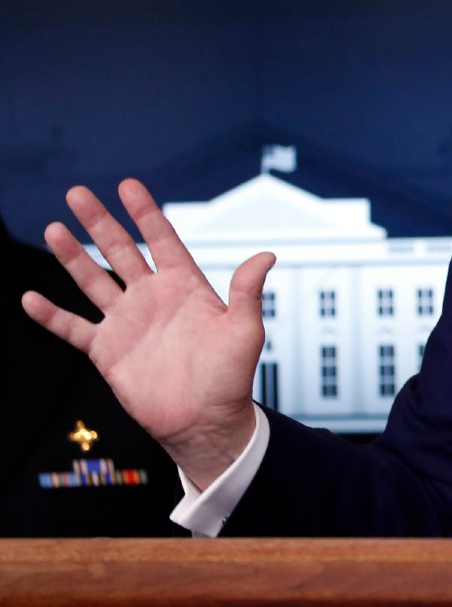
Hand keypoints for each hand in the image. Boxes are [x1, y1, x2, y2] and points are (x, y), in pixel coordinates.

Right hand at [21, 179, 274, 488]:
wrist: (205, 421)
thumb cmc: (231, 377)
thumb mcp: (244, 330)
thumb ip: (248, 292)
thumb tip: (267, 255)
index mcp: (185, 287)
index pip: (161, 240)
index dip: (145, 213)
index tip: (128, 185)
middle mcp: (153, 298)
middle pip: (120, 251)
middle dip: (99, 222)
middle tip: (77, 194)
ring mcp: (127, 322)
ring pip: (93, 280)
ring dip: (72, 257)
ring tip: (53, 229)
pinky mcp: (107, 351)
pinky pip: (73, 328)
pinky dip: (51, 315)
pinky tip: (29, 299)